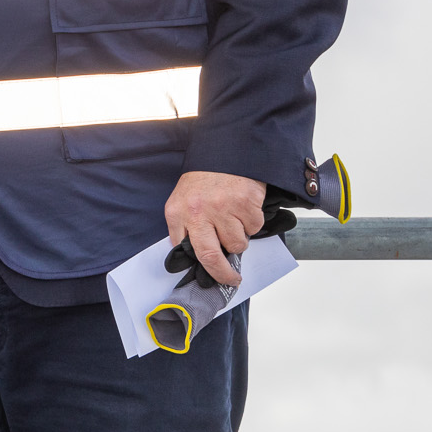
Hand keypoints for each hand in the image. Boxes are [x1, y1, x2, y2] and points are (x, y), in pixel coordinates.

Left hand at [164, 171, 266, 286]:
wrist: (226, 152)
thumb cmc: (205, 180)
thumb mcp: (183, 201)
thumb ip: (185, 227)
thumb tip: (195, 257)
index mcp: (177, 212)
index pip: (183, 249)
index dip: (198, 266)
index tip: (210, 276)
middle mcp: (197, 212)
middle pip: (209, 256)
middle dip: (223, 274)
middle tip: (232, 279)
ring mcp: (221, 208)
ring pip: (237, 244)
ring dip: (240, 238)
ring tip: (234, 219)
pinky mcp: (245, 204)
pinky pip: (254, 228)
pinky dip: (253, 222)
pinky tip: (244, 207)